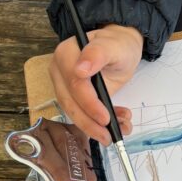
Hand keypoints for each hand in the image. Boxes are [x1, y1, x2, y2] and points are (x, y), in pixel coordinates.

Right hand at [49, 24, 143, 142]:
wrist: (121, 48)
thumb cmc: (117, 44)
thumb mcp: (114, 46)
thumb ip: (98, 54)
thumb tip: (80, 70)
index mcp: (66, 54)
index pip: (74, 84)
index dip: (89, 103)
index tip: (105, 117)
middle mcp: (60, 71)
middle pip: (70, 102)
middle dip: (89, 122)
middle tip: (109, 136)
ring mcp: (64, 85)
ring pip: (74, 111)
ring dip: (93, 126)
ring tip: (116, 132)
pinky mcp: (73, 97)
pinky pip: (81, 113)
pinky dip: (98, 123)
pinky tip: (116, 124)